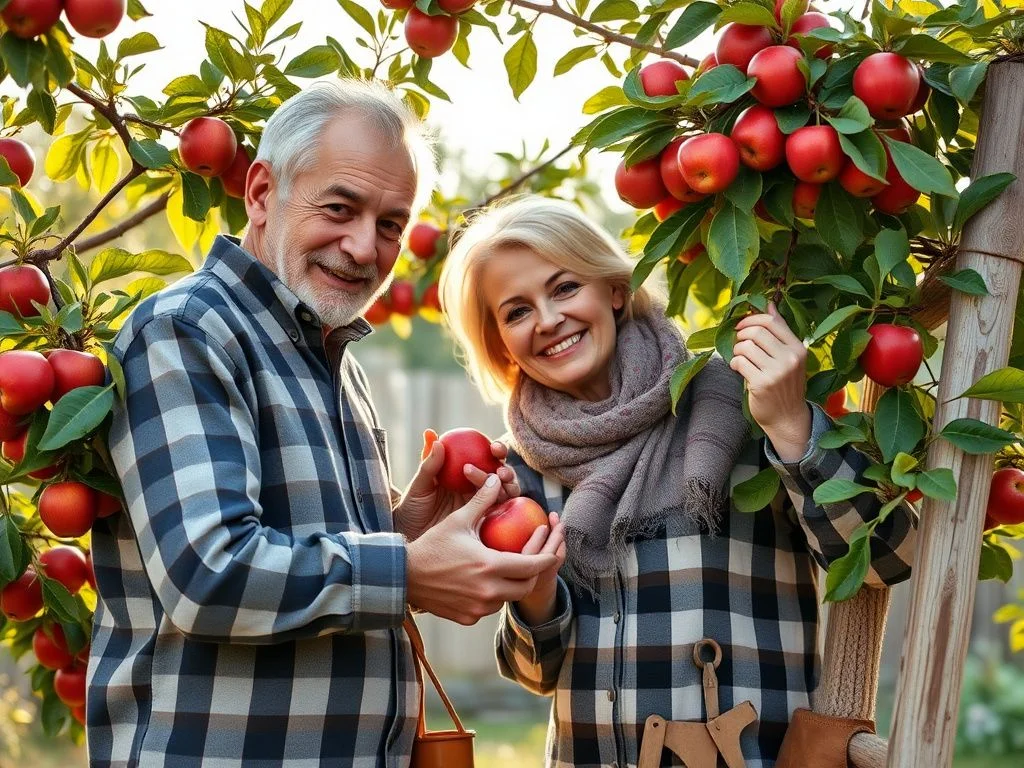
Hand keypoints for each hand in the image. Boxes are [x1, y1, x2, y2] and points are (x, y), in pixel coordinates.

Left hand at [395, 429, 519, 540]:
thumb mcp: (419, 486)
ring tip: (500, 485)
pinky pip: (500, 515)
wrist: (411, 537)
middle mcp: (478, 488)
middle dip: (507, 470)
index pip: (486, 457)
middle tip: (499, 471)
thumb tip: (432, 434)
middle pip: (501, 475)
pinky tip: (501, 505)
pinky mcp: (485, 524)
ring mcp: (483, 506)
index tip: (492, 447)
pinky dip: (506, 508)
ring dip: (509, 486)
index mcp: (465, 473)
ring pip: (505, 493)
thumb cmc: (412, 509)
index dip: (496, 449)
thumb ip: (428, 463)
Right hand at [407, 474, 558, 625]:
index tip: (551, 543)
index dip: (547, 554)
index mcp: (489, 567)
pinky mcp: (467, 618)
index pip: (532, 565)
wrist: (402, 576)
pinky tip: (491, 578)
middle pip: (527, 586)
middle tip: (535, 553)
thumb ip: (482, 500)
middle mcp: (488, 592)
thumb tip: (496, 479)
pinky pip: (491, 606)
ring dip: (514, 582)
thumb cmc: (431, 545)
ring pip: (509, 598)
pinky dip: (495, 593)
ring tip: (513, 563)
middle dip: (534, 570)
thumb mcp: (458, 520)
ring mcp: (478, 608)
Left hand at [730, 302, 812, 460]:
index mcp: (798, 348)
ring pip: (745, 346)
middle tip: (738, 342)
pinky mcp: (762, 383)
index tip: (742, 325)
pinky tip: (740, 369)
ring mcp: (777, 372)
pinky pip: (739, 361)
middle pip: (756, 331)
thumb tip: (769, 304)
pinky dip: (735, 363)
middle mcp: (790, 358)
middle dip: (741, 334)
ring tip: (741, 359)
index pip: (772, 321)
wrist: (787, 418)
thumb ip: (779, 332)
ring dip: (737, 350)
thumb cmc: (784, 385)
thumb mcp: (788, 357)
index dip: (751, 318)